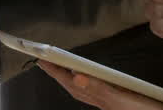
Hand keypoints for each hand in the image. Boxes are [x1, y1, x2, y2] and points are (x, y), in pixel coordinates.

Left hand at [37, 61, 162, 109]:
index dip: (57, 71)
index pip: (72, 83)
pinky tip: (89, 79)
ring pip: (84, 89)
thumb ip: (99, 89)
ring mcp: (109, 102)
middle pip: (75, 86)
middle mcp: (102, 100)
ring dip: (71, 77)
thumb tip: (76, 77)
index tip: (41, 59)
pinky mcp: (119, 102)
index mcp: (100, 98)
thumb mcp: (121, 99)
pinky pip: (95, 91)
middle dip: (59, 74)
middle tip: (44, 60)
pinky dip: (88, 82)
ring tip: (60, 67)